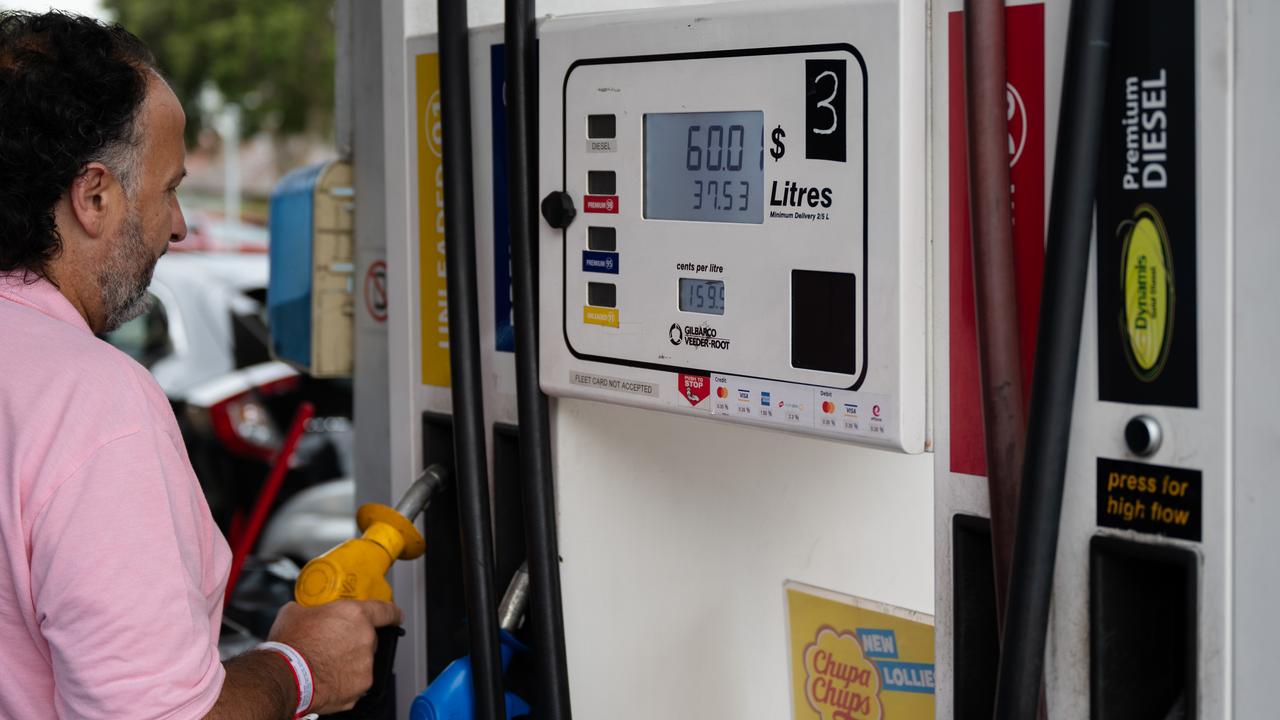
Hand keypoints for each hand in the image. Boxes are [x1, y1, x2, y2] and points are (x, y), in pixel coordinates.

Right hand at [265, 600, 402, 713]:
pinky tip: (328, 677)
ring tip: (326, 663)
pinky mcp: (360, 687)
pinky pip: (356, 681)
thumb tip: (309, 611)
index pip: (386, 610)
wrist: (285, 677)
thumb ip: (313, 609)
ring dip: (350, 661)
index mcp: (355, 615)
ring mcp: (365, 665)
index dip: (393, 613)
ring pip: (363, 661)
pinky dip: (346, 680)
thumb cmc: (290, 645)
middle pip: (370, 638)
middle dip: (355, 640)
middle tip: (334, 644)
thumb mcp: (296, 612)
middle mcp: (366, 639)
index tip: (395, 615)